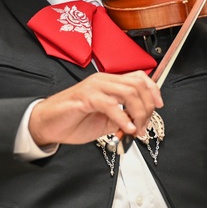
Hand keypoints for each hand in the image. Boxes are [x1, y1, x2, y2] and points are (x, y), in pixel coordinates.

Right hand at [28, 71, 162, 145]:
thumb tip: (139, 126)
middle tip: (144, 126)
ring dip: (138, 113)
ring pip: (128, 92)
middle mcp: (103, 81)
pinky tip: (126, 129)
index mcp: (109, 83)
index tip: (159, 106)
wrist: (47, 125)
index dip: (153, 90)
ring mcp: (94, 87)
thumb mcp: (106, 122)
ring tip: (135, 130)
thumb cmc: (74, 121)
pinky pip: (110, 105)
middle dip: (147, 107)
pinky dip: (122, 118)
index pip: (139, 77)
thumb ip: (123, 120)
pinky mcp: (85, 98)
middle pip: (137, 85)